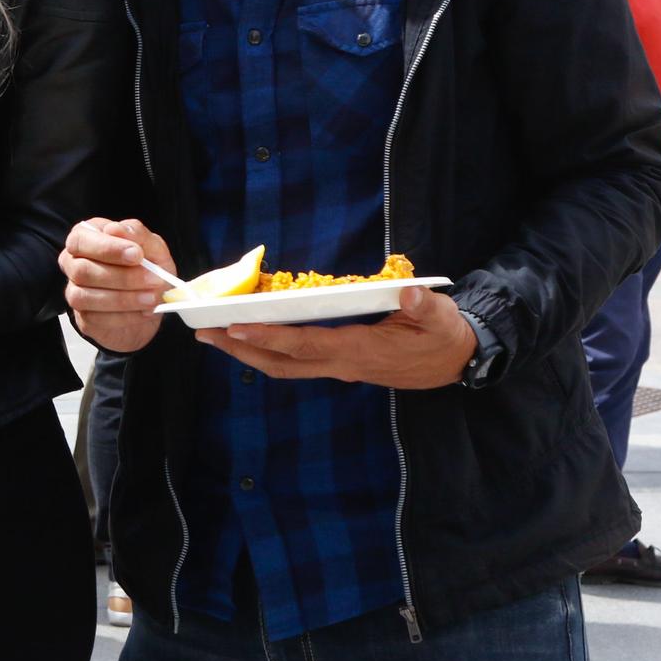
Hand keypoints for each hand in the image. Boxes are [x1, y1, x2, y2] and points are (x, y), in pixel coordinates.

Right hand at [59, 218, 174, 353]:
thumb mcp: (152, 246)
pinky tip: (144, 312)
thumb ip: (137, 234)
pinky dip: (125, 317)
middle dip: (122, 277)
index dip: (107, 248)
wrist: (153, 301)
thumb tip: (116, 230)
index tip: (136, 254)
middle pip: (82, 270)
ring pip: (84, 297)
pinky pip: (95, 320)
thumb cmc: (148, 267)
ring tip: (152, 298)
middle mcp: (73, 263)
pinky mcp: (83, 318)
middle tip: (153, 279)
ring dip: (123, 299)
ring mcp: (75, 292)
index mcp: (86, 238)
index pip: (80, 240)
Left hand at [194, 286, 476, 388]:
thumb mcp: (440, 317)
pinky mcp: (341, 364)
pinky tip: (251, 338)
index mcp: (360, 350)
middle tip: (204, 335)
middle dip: (241, 351)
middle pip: (281, 364)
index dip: (270, 338)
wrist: (455, 361)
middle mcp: (342, 364)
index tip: (237, 329)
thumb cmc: (442, 334)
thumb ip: (424, 306)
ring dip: (248, 354)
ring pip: (285, 367)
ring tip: (215, 338)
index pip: (305, 346)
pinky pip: (296, 362)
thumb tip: (409, 292)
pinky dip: (269, 351)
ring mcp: (340, 368)